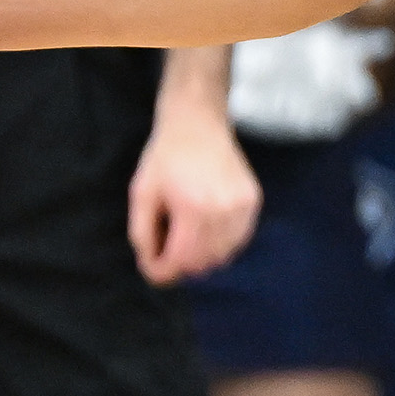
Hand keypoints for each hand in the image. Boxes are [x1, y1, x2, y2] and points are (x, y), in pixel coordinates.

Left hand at [129, 109, 259, 283]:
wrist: (198, 123)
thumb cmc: (165, 157)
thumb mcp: (141, 194)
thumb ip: (142, 234)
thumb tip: (151, 265)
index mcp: (193, 208)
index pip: (181, 261)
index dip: (161, 271)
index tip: (151, 266)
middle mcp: (223, 211)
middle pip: (203, 263)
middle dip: (180, 264)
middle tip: (165, 248)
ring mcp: (243, 207)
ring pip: (223, 255)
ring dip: (202, 256)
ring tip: (186, 236)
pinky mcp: (253, 201)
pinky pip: (238, 240)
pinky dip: (221, 243)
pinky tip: (206, 228)